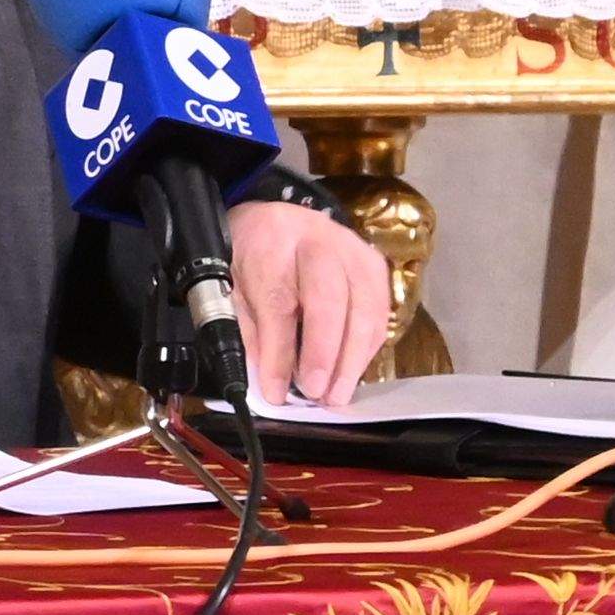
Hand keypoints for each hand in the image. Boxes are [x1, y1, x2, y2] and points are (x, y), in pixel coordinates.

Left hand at [228, 199, 393, 414]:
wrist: (277, 220)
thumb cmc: (253, 259)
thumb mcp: (235, 290)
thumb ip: (251, 333)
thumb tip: (271, 383)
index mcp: (270, 243)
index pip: (278, 301)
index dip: (279, 351)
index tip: (276, 391)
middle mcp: (316, 239)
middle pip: (328, 298)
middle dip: (324, 352)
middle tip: (317, 393)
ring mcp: (352, 249)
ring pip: (363, 307)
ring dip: (352, 359)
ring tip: (337, 394)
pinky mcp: (374, 264)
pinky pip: (379, 312)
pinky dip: (368, 348)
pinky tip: (352, 371)